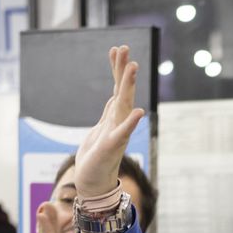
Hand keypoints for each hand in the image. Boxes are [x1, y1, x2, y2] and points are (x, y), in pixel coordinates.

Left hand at [72, 46, 145, 198]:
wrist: (94, 183)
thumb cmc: (97, 158)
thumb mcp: (100, 128)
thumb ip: (110, 112)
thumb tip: (115, 96)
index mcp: (113, 116)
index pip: (116, 87)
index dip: (116, 69)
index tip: (116, 48)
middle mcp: (118, 122)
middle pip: (122, 91)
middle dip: (123, 70)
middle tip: (124, 49)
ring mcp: (117, 133)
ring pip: (123, 105)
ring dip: (128, 86)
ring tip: (132, 67)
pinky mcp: (112, 147)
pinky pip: (123, 133)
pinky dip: (131, 122)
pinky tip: (138, 112)